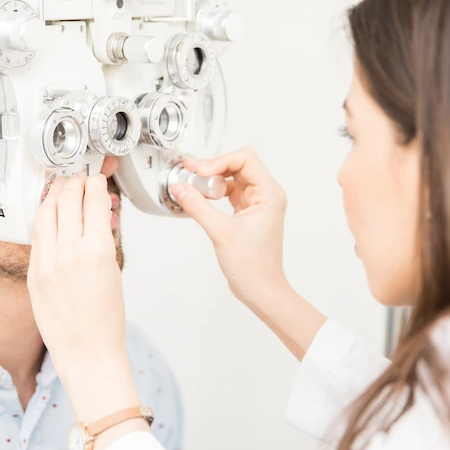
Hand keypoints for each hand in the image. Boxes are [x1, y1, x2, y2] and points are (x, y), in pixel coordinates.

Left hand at [27, 173, 141, 424]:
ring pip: (46, 213)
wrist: (88, 352)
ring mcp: (46, 263)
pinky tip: (51, 216)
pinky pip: (37, 236)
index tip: (97, 179)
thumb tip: (101, 212)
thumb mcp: (114, 270)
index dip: (96, 184)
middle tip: (80, 179)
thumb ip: (105, 238)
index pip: (93, 201)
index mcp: (96, 252)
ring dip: (55, 196)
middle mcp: (68, 254)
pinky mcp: (32, 274)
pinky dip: (45, 220)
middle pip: (67, 200)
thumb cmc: (106, 319)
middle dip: (74, 183)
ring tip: (63, 190)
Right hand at [172, 148, 326, 359]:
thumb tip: (180, 187)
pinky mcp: (247, 213)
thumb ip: (198, 206)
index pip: (245, 159)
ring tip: (193, 187)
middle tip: (189, 174)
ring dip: (212, 180)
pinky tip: (200, 197)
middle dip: (213, 168)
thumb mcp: (221, 233)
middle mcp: (266, 195)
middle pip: (237, 165)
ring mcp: (257, 204)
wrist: (261, 290)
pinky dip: (214, 192)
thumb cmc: (253, 266)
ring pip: (232, 178)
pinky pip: (229, 193)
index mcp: (269, 194)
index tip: (199, 171)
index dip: (220, 161)